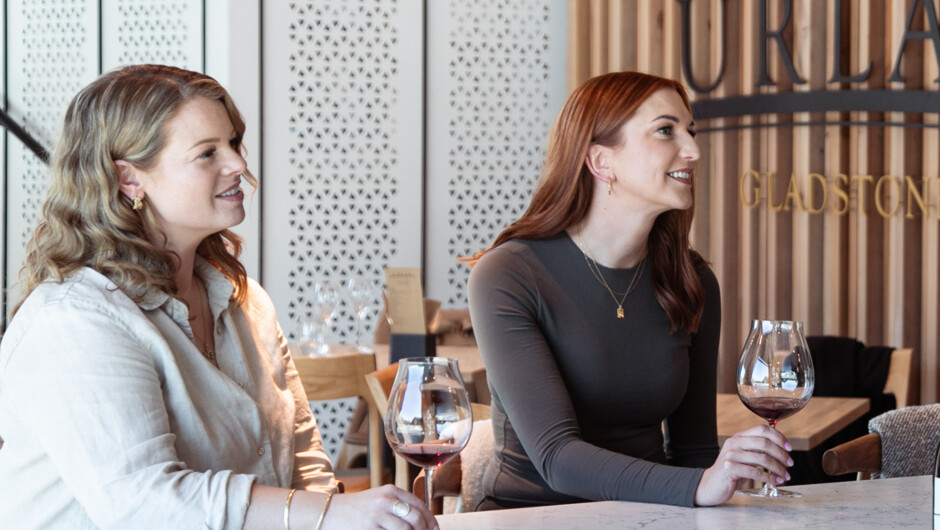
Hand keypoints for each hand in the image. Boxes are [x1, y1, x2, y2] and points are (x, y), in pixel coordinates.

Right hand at [323, 485, 438, 529]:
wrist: (327, 512)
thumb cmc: (354, 509)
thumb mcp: (377, 499)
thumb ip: (397, 505)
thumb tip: (420, 522)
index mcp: (390, 491)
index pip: (419, 505)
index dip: (431, 521)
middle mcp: (385, 501)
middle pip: (416, 519)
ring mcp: (377, 515)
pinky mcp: (369, 529)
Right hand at [694, 424, 793, 505]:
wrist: (711, 485)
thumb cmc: (732, 471)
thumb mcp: (744, 456)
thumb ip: (757, 450)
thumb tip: (781, 449)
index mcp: (739, 437)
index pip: (762, 429)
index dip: (779, 437)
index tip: (789, 448)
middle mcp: (734, 442)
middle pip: (764, 443)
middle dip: (781, 454)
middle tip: (790, 464)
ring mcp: (730, 455)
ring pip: (762, 459)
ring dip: (778, 468)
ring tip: (785, 476)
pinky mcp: (729, 468)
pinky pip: (755, 472)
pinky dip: (769, 477)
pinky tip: (775, 481)